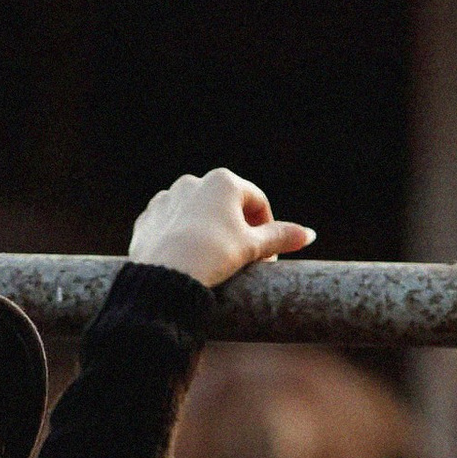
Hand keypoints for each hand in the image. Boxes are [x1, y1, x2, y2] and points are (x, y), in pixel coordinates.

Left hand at [127, 168, 313, 288]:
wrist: (164, 276)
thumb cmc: (213, 255)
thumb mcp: (252, 247)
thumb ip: (281, 236)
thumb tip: (308, 234)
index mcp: (223, 181)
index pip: (256, 202)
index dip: (267, 230)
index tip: (268, 255)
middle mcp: (192, 182)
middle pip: (226, 206)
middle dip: (237, 230)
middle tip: (243, 260)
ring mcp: (166, 199)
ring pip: (197, 215)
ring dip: (209, 233)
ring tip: (213, 262)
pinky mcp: (148, 219)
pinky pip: (171, 227)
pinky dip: (182, 239)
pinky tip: (187, 260)